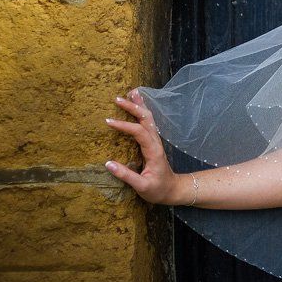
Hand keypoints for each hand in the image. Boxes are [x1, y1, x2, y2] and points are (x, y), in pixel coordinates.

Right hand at [104, 87, 182, 204]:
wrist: (173, 189)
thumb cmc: (158, 189)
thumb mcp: (142, 186)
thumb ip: (126, 176)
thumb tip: (107, 164)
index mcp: (153, 151)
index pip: (139, 132)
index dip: (124, 126)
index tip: (108, 121)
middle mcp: (155, 142)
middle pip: (146, 119)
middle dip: (133, 107)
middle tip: (117, 98)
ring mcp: (155, 141)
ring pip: (148, 118)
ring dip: (139, 105)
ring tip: (130, 92)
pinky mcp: (152, 142)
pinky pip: (147, 123)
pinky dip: (141, 111)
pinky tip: (137, 105)